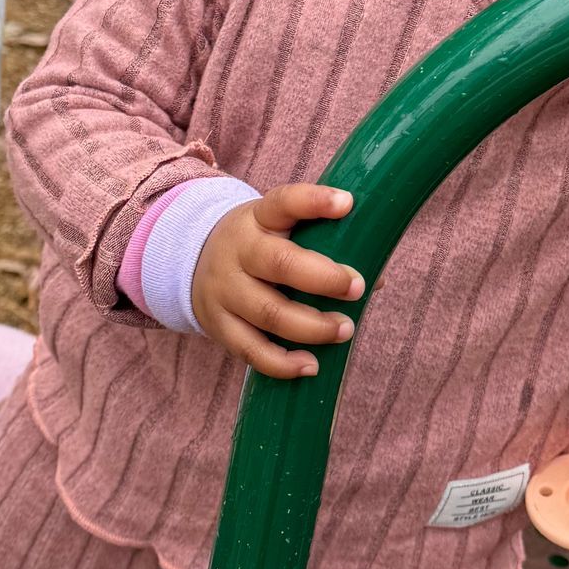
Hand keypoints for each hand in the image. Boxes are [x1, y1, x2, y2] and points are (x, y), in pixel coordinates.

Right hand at [189, 185, 365, 378]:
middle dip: (324, 278)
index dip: (315, 201)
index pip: (284, 202)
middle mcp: (238, 251)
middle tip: (358, 287)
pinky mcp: (219, 326)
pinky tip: (311, 366)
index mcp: (258, 218)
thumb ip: (324, 245)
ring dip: (313, 327)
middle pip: (279, 263)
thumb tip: (378, 278)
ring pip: (269, 313)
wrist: (191, 261)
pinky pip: (251, 350)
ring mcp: (225, 290)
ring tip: (346, 329)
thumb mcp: (280, 230)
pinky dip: (283, 363)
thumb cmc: (259, 246)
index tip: (347, 203)